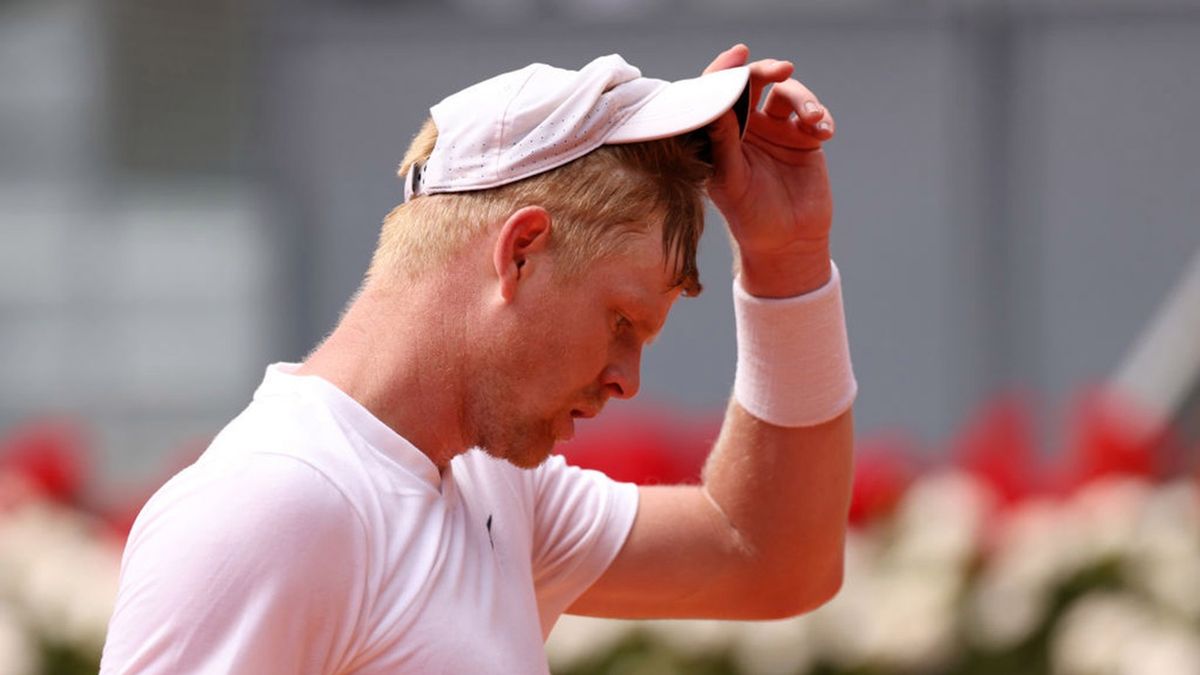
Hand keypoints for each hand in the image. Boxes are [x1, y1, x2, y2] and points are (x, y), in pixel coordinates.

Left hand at [703, 44, 835, 296]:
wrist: (787, 242)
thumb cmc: (749, 217)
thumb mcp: (731, 181)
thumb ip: (723, 144)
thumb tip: (716, 106)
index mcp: (721, 134)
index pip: (718, 93)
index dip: (725, 70)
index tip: (739, 55)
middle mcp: (747, 127)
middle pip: (753, 83)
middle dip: (766, 71)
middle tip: (782, 69)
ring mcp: (778, 130)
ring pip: (787, 94)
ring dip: (802, 98)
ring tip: (812, 119)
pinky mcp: (806, 138)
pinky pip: (815, 114)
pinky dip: (821, 116)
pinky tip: (824, 132)